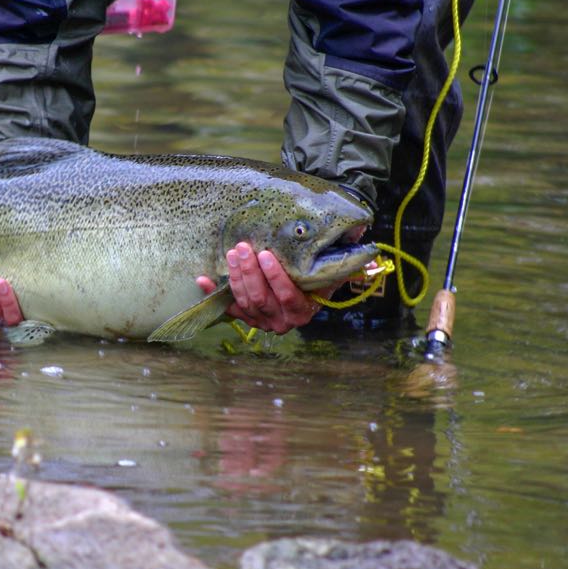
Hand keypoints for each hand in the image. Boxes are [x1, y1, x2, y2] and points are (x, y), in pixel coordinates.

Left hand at [196, 242, 339, 334]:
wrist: (301, 285)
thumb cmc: (317, 272)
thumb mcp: (333, 269)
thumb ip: (345, 260)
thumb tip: (365, 248)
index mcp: (303, 311)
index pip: (287, 296)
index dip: (275, 277)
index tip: (265, 255)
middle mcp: (282, 320)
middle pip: (260, 299)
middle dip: (249, 273)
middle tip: (242, 249)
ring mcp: (261, 320)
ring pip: (244, 302)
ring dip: (235, 277)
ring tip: (232, 253)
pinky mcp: (243, 316)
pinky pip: (226, 307)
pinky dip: (212, 293)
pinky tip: (202, 279)